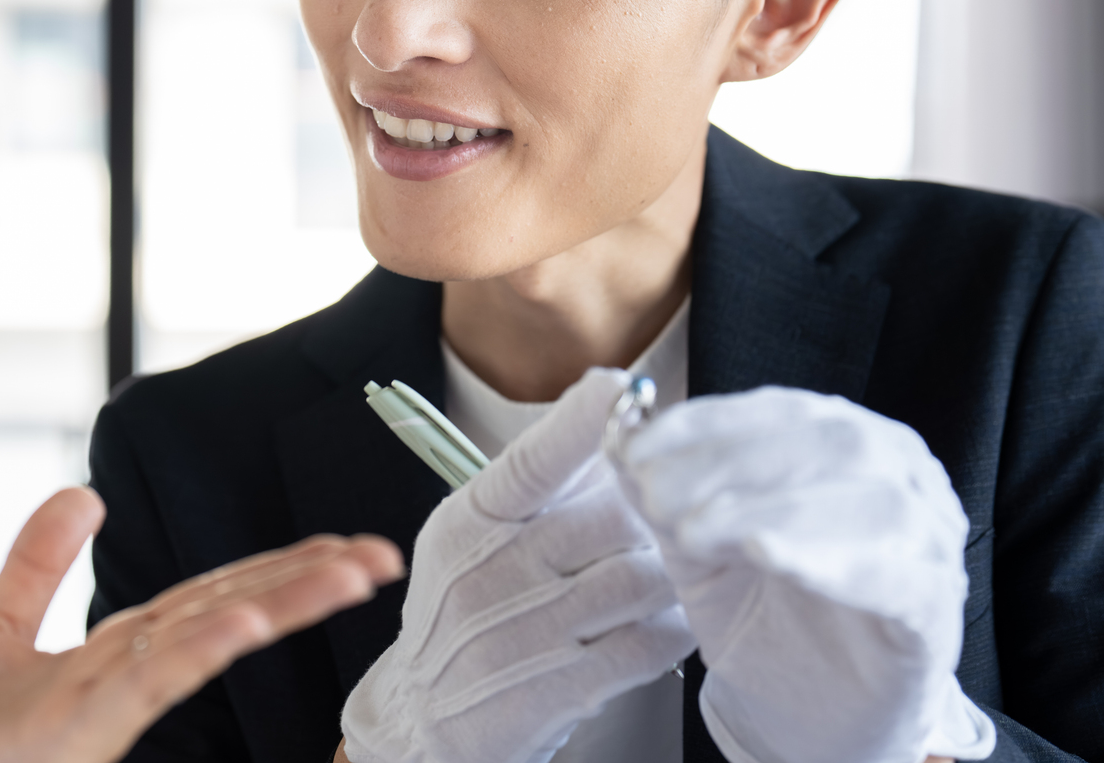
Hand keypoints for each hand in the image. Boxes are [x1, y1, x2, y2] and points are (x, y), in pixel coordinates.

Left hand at [0, 487, 403, 762]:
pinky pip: (148, 682)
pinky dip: (201, 647)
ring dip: (282, 603)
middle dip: (307, 580)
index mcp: (114, 655)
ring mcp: (105, 706)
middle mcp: (124, 678)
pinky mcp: (77, 731)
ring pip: (206, 638)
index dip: (279, 566)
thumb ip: (40, 562)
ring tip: (351, 571)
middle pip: (229, 609)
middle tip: (383, 553)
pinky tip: (248, 619)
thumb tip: (85, 493)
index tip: (345, 543)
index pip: (212, 595)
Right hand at [341, 368, 695, 762]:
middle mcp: (493, 572)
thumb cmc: (465, 608)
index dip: (581, 424)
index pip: (533, 462)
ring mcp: (524, 633)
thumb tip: (615, 418)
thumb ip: (538, 485)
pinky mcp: (555, 689)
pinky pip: (644, 645)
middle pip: (610, 518)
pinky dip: (673, 628)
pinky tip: (675, 619)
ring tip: (681, 568)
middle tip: (676, 511)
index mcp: (470, 522)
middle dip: (656, 512)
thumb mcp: (474, 535)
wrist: (423, 715)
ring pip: (639, 579)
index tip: (623, 389)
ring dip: (673, 572)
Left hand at [614, 387, 994, 762]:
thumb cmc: (765, 619)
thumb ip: (667, 496)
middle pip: (830, 441)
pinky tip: (767, 555)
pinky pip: (896, 579)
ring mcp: (930, 545)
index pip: (781, 410)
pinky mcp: (935, 615)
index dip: (705, 423)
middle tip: (655, 493)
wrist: (813, 721)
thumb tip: (620, 439)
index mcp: (848, 443)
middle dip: (731, 461)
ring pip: (869, 500)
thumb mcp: (700, 550)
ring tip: (694, 531)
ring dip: (769, 506)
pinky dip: (828, 559)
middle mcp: (903, 479)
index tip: (636, 447)